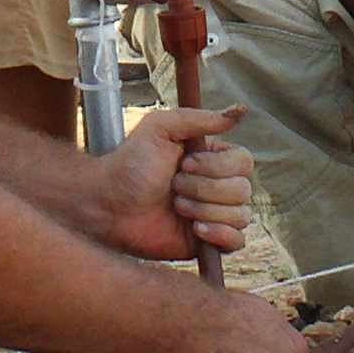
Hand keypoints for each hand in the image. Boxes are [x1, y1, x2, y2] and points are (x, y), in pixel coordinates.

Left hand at [89, 105, 253, 263]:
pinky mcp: (209, 241)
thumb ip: (199, 118)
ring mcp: (215, 213)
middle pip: (243, 189)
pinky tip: (195, 229)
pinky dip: (220, 234)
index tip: (185, 163)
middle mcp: (219, 185)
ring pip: (240, 215)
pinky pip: (237, 241)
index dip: (218, 166)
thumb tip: (240, 111)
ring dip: (205, 210)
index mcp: (213, 157)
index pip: (244, 161)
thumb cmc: (131, 163)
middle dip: (205, 189)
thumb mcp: (160, 128)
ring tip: (176, 206)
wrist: (109, 205)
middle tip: (174, 186)